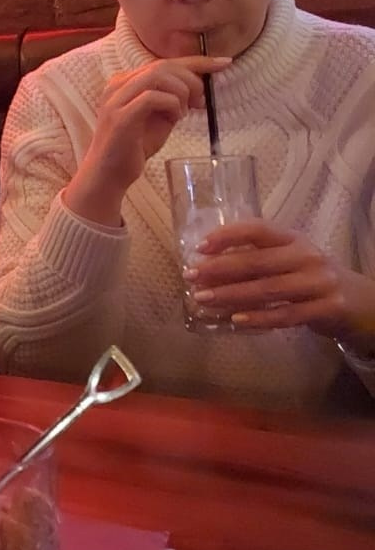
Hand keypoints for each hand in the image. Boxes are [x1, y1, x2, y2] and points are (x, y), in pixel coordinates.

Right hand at [63, 55, 230, 224]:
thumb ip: (171, 100)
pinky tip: (174, 118)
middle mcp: (117, 85)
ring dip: (181, 92)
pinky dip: (171, 104)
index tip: (224, 63)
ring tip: (184, 112)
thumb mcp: (158, 118)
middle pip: (163, 65)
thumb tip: (197, 89)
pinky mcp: (120, 117)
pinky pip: (153, 97)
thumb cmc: (133, 147)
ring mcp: (116, 100)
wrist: (108, 174)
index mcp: (125, 82)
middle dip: (191, 80)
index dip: (197, 61)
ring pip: (158, 76)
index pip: (164, 62)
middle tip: (200, 102)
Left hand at [187, 221, 374, 341]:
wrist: (358, 301)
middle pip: (258, 261)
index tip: (199, 247)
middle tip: (191, 277)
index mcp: (293, 238)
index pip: (257, 229)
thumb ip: (254, 259)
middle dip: (219, 269)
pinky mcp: (327, 308)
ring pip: (268, 289)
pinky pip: (287, 315)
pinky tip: (235, 321)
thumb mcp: (287, 260)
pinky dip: (259, 318)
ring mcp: (319, 282)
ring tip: (203, 299)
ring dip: (232, 295)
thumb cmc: (308, 277)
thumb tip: (205, 266)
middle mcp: (307, 256)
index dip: (227, 235)